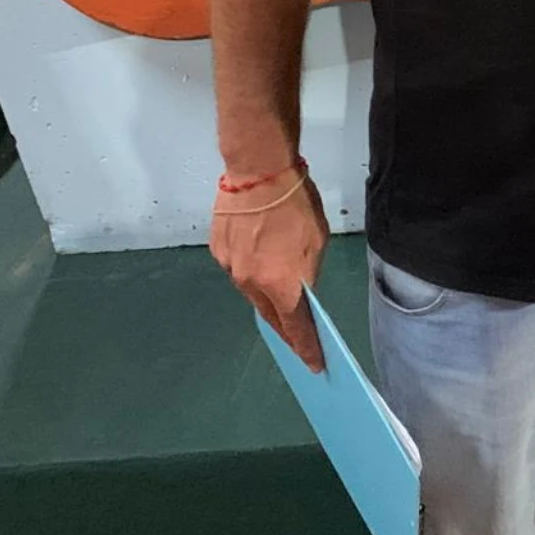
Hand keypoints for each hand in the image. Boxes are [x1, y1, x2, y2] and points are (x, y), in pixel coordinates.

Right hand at [210, 166, 328, 371]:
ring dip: (266, 295)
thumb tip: (300, 290)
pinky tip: (261, 258)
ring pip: (251, 292)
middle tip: (298, 337)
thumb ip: (307, 273)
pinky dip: (251, 270)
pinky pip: (237, 269)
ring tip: (280, 294)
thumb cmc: (296, 203)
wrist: (258, 170)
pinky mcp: (218, 250)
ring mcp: (230, 267)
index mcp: (280, 283)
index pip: (294, 327)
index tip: (313, 364)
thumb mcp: (317, 241)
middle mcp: (250, 282)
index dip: (305, 347)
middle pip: (269, 314)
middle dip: (285, 328)